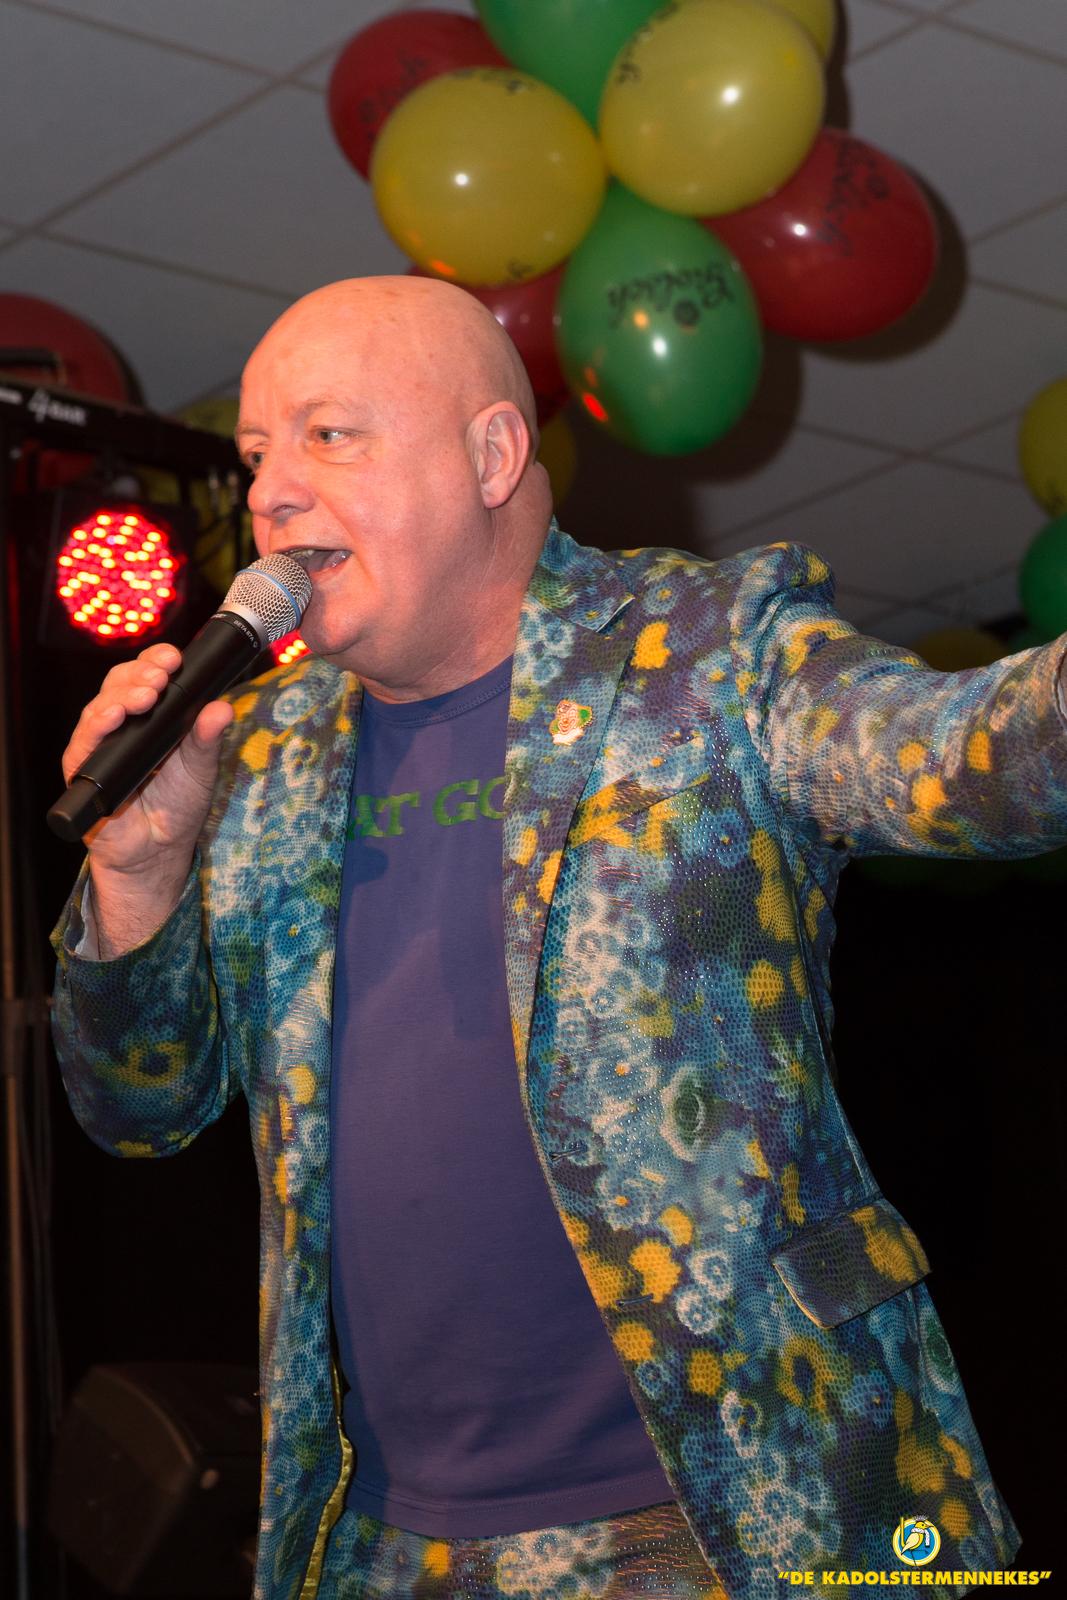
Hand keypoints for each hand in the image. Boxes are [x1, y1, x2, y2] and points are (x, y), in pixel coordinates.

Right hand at [61, 642, 234, 878]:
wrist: (156, 852)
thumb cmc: (176, 807)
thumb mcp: (199, 769)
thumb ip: (207, 738)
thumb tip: (222, 707)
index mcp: (150, 716)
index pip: (146, 676)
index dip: (156, 661)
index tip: (175, 658)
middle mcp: (121, 725)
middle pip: (120, 684)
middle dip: (140, 673)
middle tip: (162, 675)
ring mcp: (99, 745)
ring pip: (101, 707)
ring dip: (122, 695)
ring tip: (146, 694)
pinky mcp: (81, 769)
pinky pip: (83, 743)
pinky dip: (97, 726)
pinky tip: (112, 716)